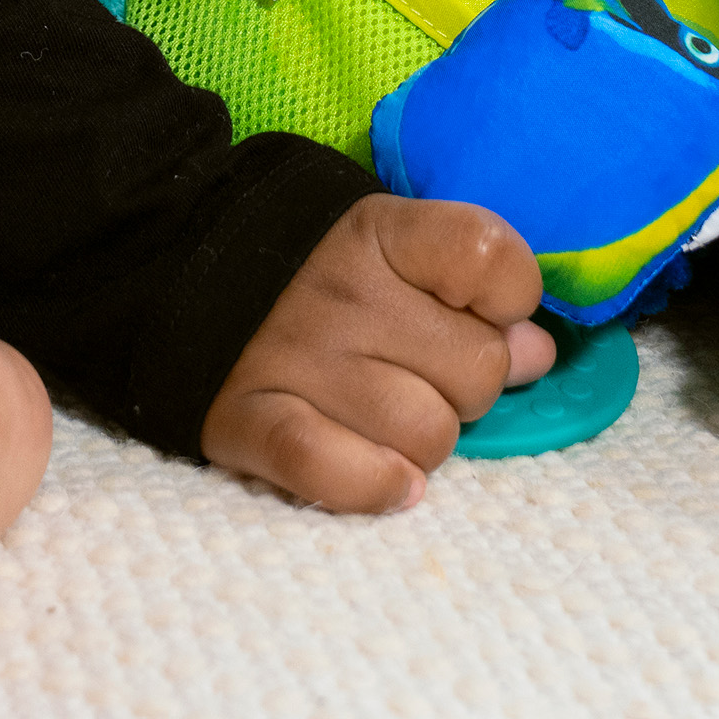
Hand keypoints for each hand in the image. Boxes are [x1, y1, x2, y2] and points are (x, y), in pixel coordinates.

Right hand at [200, 196, 548, 512]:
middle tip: (429, 373)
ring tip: (396, 419)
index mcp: (385, 233)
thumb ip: (473, 285)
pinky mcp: (248, 423)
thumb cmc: (322, 273)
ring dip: (428, 440)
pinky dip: (375, 484)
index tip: (482, 310)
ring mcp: (295, 359)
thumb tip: (535, 353)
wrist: (183, 278)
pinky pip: (337, 472)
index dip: (510, 299)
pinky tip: (392, 479)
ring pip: (429, 434)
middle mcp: (344, 292)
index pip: (492, 260)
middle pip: (477, 368)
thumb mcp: (397, 248)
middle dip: (470, 383)